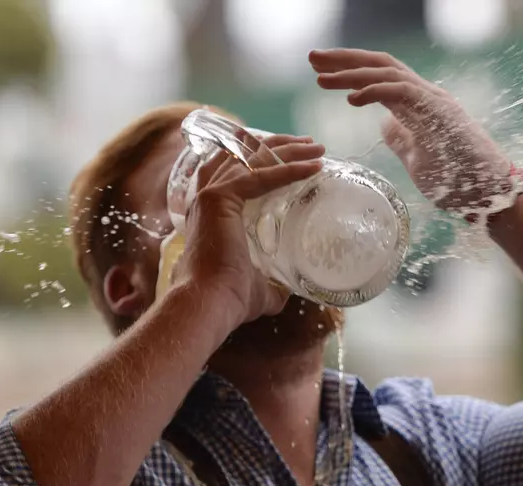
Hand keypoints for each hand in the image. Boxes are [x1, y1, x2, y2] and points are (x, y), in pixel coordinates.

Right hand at [167, 134, 324, 327]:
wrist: (211, 304)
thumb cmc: (231, 299)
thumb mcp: (260, 284)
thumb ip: (274, 280)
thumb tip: (291, 288)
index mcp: (212, 213)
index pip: (236, 171)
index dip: (265, 159)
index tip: (297, 156)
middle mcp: (206, 198)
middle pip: (243, 155)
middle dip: (279, 145)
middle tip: (311, 144)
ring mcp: (210, 196)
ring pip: (252, 158)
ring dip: (287, 150)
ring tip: (316, 147)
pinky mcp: (218, 199)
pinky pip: (259, 175)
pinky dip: (288, 169)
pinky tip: (313, 168)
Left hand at [311, 48, 518, 218]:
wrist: (489, 194)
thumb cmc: (458, 181)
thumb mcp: (418, 158)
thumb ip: (402, 139)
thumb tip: (385, 126)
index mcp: (419, 103)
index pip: (380, 75)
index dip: (349, 70)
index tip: (319, 71)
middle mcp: (426, 94)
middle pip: (380, 65)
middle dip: (344, 59)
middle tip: (311, 57)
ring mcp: (434, 101)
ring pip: (387, 73)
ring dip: (351, 74)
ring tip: (320, 78)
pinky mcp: (438, 113)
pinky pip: (401, 93)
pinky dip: (374, 91)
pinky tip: (350, 99)